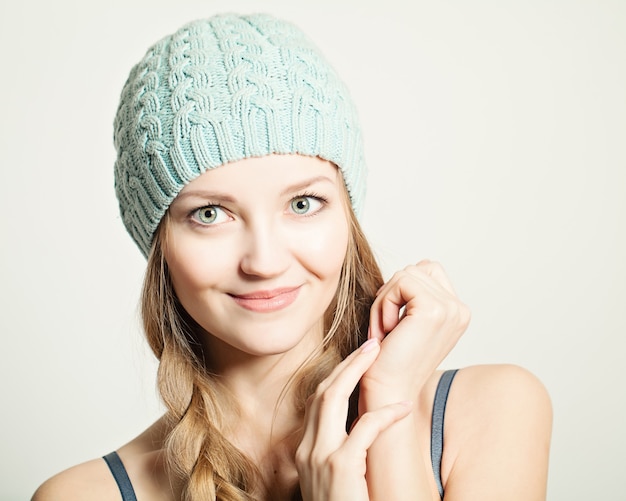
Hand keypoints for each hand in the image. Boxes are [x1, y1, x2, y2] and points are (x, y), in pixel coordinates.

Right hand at [295, 339, 411, 500]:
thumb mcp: (337, 479)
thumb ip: (344, 452)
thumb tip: (364, 425)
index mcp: (307, 451)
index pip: (317, 401)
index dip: (338, 376)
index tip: (359, 359)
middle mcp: (308, 450)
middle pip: (322, 391)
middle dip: (347, 364)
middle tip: (371, 344)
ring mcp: (320, 458)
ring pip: (332, 398)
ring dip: (357, 371)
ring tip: (379, 354)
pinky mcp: (340, 469)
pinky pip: (363, 429)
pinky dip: (384, 414)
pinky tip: (403, 407)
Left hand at [361, 260, 469, 406]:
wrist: (388, 391)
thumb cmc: (390, 360)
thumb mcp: (410, 322)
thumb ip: (418, 295)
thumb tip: (414, 267)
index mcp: (458, 312)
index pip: (427, 271)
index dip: (401, 290)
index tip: (392, 321)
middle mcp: (460, 309)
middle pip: (416, 269)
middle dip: (391, 294)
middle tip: (384, 327)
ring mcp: (450, 309)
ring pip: (405, 274)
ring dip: (384, 300)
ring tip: (384, 330)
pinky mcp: (433, 309)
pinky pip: (399, 283)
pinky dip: (384, 303)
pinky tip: (386, 331)